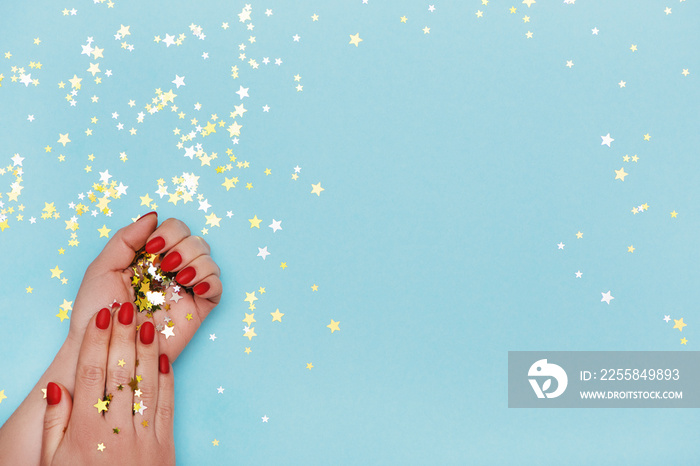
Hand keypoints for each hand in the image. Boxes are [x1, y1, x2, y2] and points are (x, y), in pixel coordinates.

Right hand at [41, 304, 175, 465]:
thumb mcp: (51, 463)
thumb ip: (54, 423)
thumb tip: (56, 384)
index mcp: (84, 433)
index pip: (92, 376)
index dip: (97, 343)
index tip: (101, 317)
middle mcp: (116, 431)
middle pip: (121, 373)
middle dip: (124, 336)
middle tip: (128, 307)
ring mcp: (144, 438)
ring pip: (147, 384)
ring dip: (148, 349)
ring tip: (149, 321)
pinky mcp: (166, 446)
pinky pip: (167, 406)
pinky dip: (166, 379)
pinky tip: (164, 356)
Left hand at [69, 213, 221, 365]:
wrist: (103, 350)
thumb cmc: (96, 314)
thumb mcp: (102, 268)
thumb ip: (125, 239)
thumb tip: (153, 216)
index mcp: (150, 257)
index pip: (174, 229)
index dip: (169, 231)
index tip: (153, 247)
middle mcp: (171, 270)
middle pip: (195, 241)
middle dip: (183, 246)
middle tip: (166, 264)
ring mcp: (186, 290)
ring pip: (209, 260)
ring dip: (197, 262)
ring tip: (179, 278)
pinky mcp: (197, 310)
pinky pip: (217, 288)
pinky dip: (211, 281)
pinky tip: (194, 287)